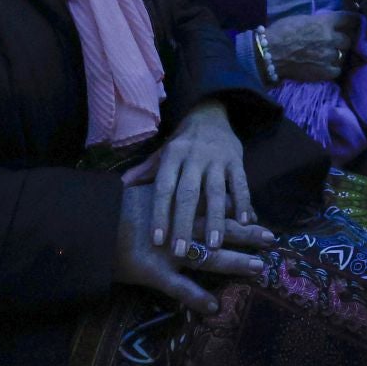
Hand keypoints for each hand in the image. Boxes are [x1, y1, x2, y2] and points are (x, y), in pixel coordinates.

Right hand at [114, 183, 273, 315]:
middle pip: (218, 229)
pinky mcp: (154, 272)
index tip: (256, 214)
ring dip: (234, 262)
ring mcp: (168, 251)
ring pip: (208, 257)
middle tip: (271, 238)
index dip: (235, 211)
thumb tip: (170, 179)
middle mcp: (177, 226)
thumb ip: (158, 184)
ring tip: (259, 268)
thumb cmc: (113, 207)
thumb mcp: (140, 190)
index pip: (211, 207)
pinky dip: (196, 299)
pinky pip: (179, 288)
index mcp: (175, 206)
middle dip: (245, 234)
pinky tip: (214, 308)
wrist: (88, 224)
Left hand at [150, 100, 252, 254]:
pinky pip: (241, 183)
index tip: (158, 240)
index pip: (164, 188)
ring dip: (215, 218)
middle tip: (182, 251)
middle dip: (184, 223)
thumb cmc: (182, 142)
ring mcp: (217, 158)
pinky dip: (244, 202)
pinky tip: (245, 222)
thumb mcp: (161, 153)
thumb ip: (145, 171)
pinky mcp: (236, 159)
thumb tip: (121, 186)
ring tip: (214, 245)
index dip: (160, 214)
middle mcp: (193, 156)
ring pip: (215, 191)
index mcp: (172, 155)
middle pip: (188, 193)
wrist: (210, 114)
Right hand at [264, 11, 357, 81]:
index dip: (353, 21)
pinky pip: (337, 70)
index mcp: (325, 22)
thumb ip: (318, 22)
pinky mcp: (325, 72)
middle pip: (348, 39)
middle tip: (335, 43)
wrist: (270, 54)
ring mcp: (329, 56)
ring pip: (343, 55)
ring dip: (336, 55)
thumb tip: (325, 24)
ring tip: (327, 56)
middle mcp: (331, 38)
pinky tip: (325, 67)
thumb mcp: (301, 19)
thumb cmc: (280, 32)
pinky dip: (332, 68)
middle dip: (342, 41)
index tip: (355, 22)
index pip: (349, 19)